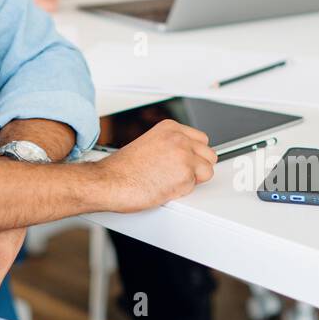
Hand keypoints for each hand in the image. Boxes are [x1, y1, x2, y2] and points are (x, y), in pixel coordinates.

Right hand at [96, 118, 216, 212]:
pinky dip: (183, 191)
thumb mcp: (149, 144)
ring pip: (207, 171)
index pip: (202, 139)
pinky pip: (196, 187)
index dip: (194, 154)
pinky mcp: (185, 176)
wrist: (109, 181)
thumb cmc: (122, 168)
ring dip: (193, 179)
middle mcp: (179, 138)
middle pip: (209, 154)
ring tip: (171, 181)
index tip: (187, 161)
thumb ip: (170, 145)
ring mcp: (184, 156)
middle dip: (198, 166)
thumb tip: (182, 155)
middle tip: (178, 174)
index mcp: (170, 128)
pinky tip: (165, 188)